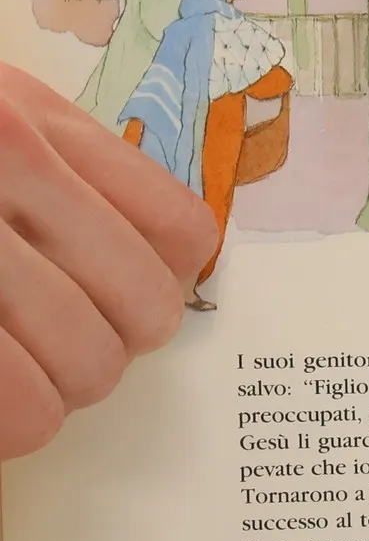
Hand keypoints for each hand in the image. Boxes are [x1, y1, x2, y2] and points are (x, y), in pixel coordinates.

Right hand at [0, 63, 216, 459]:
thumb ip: (58, 171)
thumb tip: (158, 264)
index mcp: (27, 117)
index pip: (179, 231)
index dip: (152, 284)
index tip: (104, 300)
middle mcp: (6, 159)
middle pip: (145, 311)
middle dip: (99, 347)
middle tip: (41, 347)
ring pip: (87, 367)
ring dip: (48, 392)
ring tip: (7, 365)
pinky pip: (23, 409)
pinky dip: (9, 423)